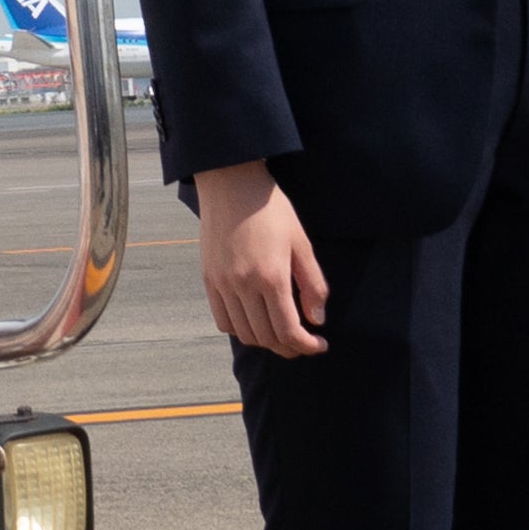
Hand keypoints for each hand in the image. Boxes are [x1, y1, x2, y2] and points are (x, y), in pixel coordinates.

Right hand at [195, 159, 327, 357]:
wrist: (230, 182)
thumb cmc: (271, 210)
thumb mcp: (302, 244)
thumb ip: (313, 285)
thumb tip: (316, 320)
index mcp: (271, 277)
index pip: (289, 332)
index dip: (308, 346)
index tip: (320, 343)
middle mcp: (243, 285)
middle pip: (267, 337)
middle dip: (290, 347)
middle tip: (304, 341)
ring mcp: (222, 282)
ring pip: (243, 333)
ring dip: (265, 341)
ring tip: (280, 332)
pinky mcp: (208, 277)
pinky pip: (222, 318)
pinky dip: (239, 328)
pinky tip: (254, 319)